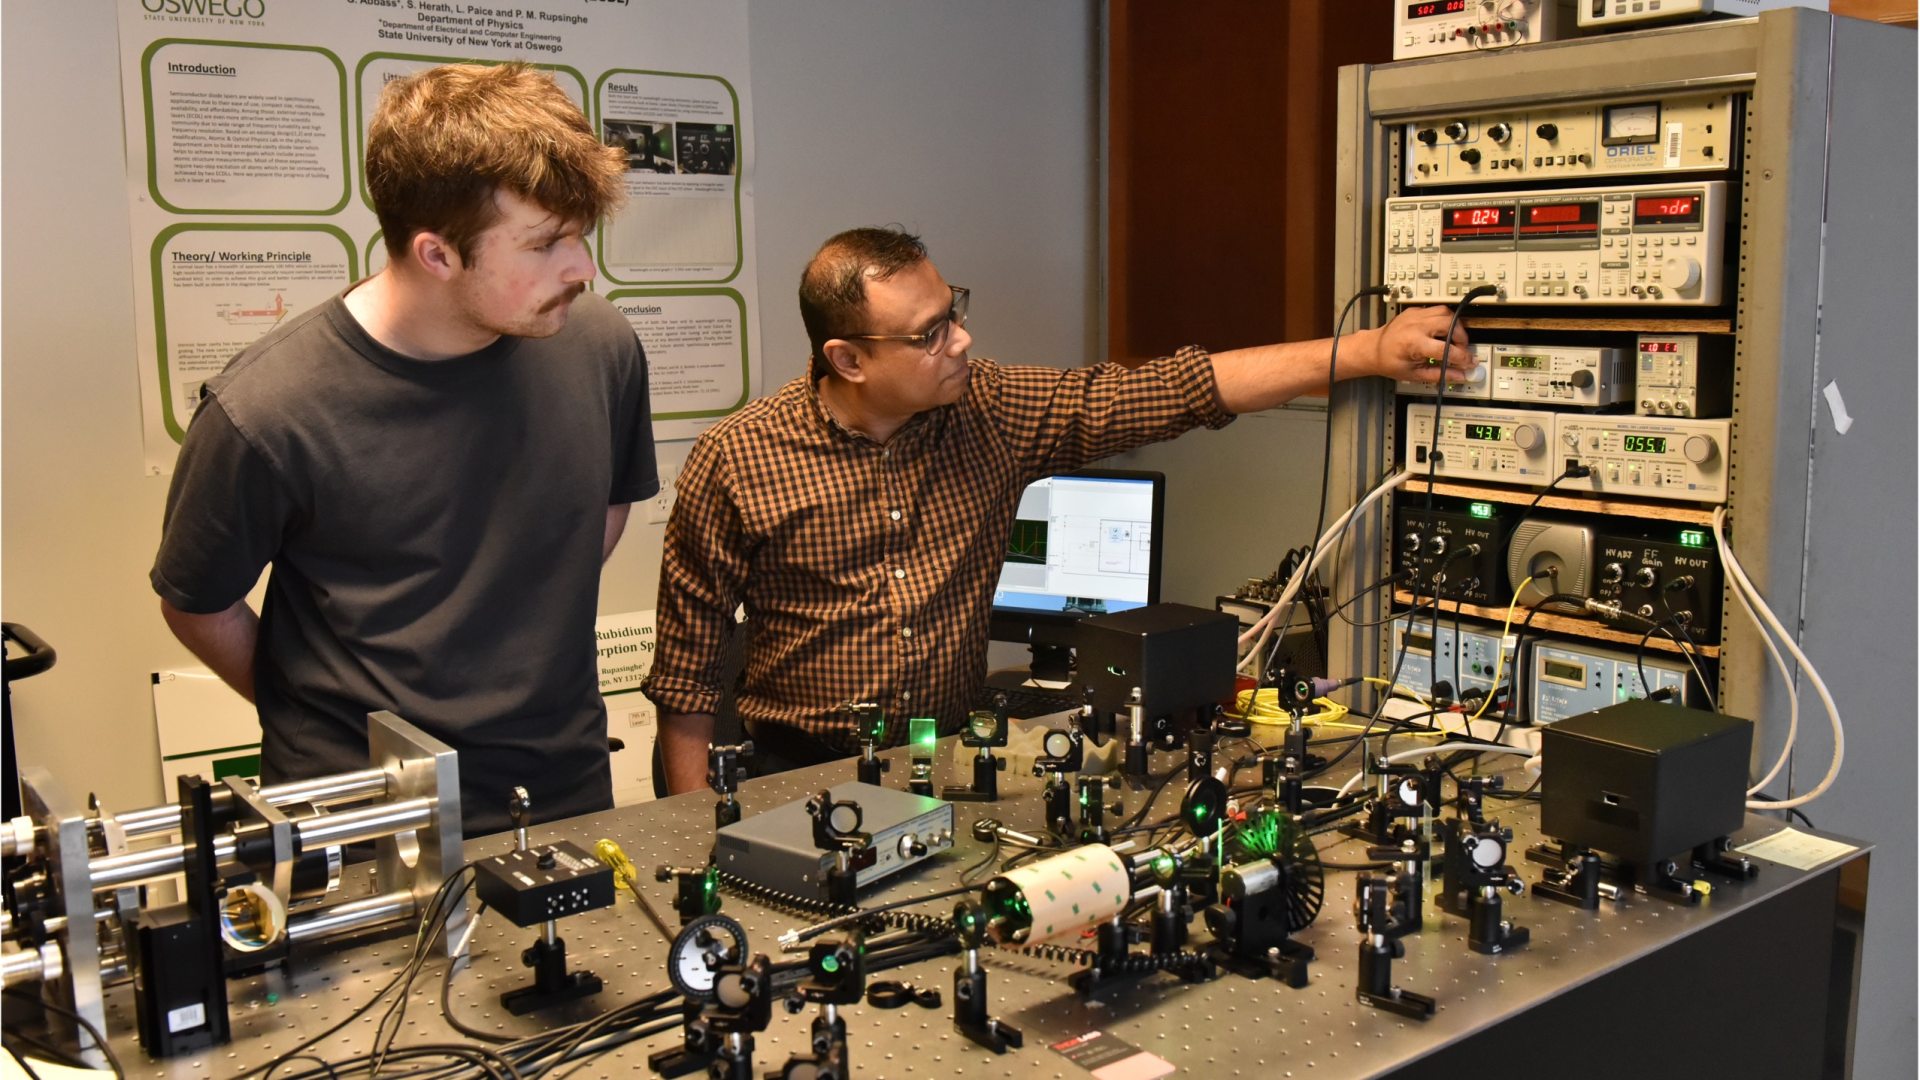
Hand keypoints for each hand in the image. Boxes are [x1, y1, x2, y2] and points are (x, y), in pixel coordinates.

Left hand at [1359, 305, 1475, 382]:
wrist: (1373, 349)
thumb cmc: (1388, 361)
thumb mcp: (1414, 374)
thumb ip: (1439, 374)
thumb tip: (1459, 375)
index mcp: (1414, 343)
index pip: (1446, 349)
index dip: (1462, 357)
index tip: (1469, 362)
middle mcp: (1415, 326)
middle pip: (1450, 324)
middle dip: (1461, 337)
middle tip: (1462, 349)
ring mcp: (1415, 315)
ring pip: (1446, 312)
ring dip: (1455, 325)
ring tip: (1455, 339)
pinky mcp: (1415, 311)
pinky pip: (1437, 310)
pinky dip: (1445, 319)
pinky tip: (1442, 331)